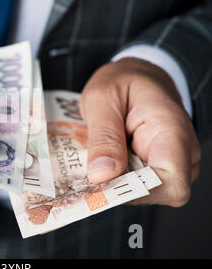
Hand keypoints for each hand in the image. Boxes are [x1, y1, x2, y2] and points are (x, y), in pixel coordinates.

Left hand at [81, 58, 200, 206]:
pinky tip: (101, 160)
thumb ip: (104, 136)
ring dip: (115, 181)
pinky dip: (116, 177)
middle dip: (119, 186)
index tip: (102, 182)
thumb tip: (102, 176)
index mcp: (171, 130)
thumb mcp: (103, 98)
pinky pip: (137, 184)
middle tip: (88, 168)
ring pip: (144, 192)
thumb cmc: (124, 81)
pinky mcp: (157, 168)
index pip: (171, 183)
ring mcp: (172, 163)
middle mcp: (181, 152)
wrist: (138, 75)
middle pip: (156, 192)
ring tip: (94, 157)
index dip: (136, 191)